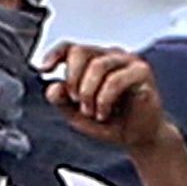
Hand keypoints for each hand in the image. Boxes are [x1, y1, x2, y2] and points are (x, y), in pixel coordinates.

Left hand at [42, 45, 172, 158]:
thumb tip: (53, 87)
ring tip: (91, 112)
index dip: (54, 54)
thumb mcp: (77, 114)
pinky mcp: (142, 72)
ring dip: (88, 93)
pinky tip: (104, 114)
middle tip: (75, 101)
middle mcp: (110, 56)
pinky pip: (116, 80)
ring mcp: (127, 61)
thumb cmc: (112, 122)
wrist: (138, 138)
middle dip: (72, 79)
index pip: (70, 47)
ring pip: (98, 65)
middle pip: (81, 51)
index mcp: (94, 60)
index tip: (44, 68)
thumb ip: (63, 101)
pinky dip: (104, 100)